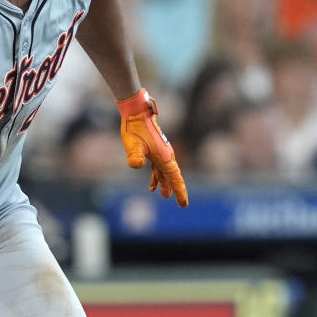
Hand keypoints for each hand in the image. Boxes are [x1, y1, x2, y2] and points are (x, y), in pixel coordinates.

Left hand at [117, 89, 188, 206]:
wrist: (136, 112)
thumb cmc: (135, 128)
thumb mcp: (133, 144)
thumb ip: (135, 156)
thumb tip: (136, 165)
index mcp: (164, 157)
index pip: (175, 178)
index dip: (180, 191)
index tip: (183, 204)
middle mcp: (166, 155)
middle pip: (173, 176)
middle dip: (176, 189)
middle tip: (181, 204)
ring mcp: (160, 152)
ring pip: (165, 172)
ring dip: (165, 183)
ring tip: (163, 195)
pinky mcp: (153, 149)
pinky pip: (158, 167)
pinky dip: (157, 176)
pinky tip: (152, 184)